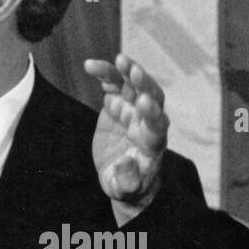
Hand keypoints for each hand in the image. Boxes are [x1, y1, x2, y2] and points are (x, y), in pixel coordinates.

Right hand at [85, 53, 168, 211]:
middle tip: (134, 72)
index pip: (157, 124)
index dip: (152, 112)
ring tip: (119, 59)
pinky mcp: (117, 104)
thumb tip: (125, 162)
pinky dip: (105, 73)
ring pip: (133, 85)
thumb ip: (127, 180)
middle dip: (145, 84)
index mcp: (153, 142)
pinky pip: (113, 84)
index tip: (143, 103)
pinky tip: (90, 66)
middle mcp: (146, 122)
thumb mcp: (124, 189)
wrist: (120, 176)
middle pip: (152, 97)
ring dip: (127, 71)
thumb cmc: (126, 186)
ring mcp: (132, 110)